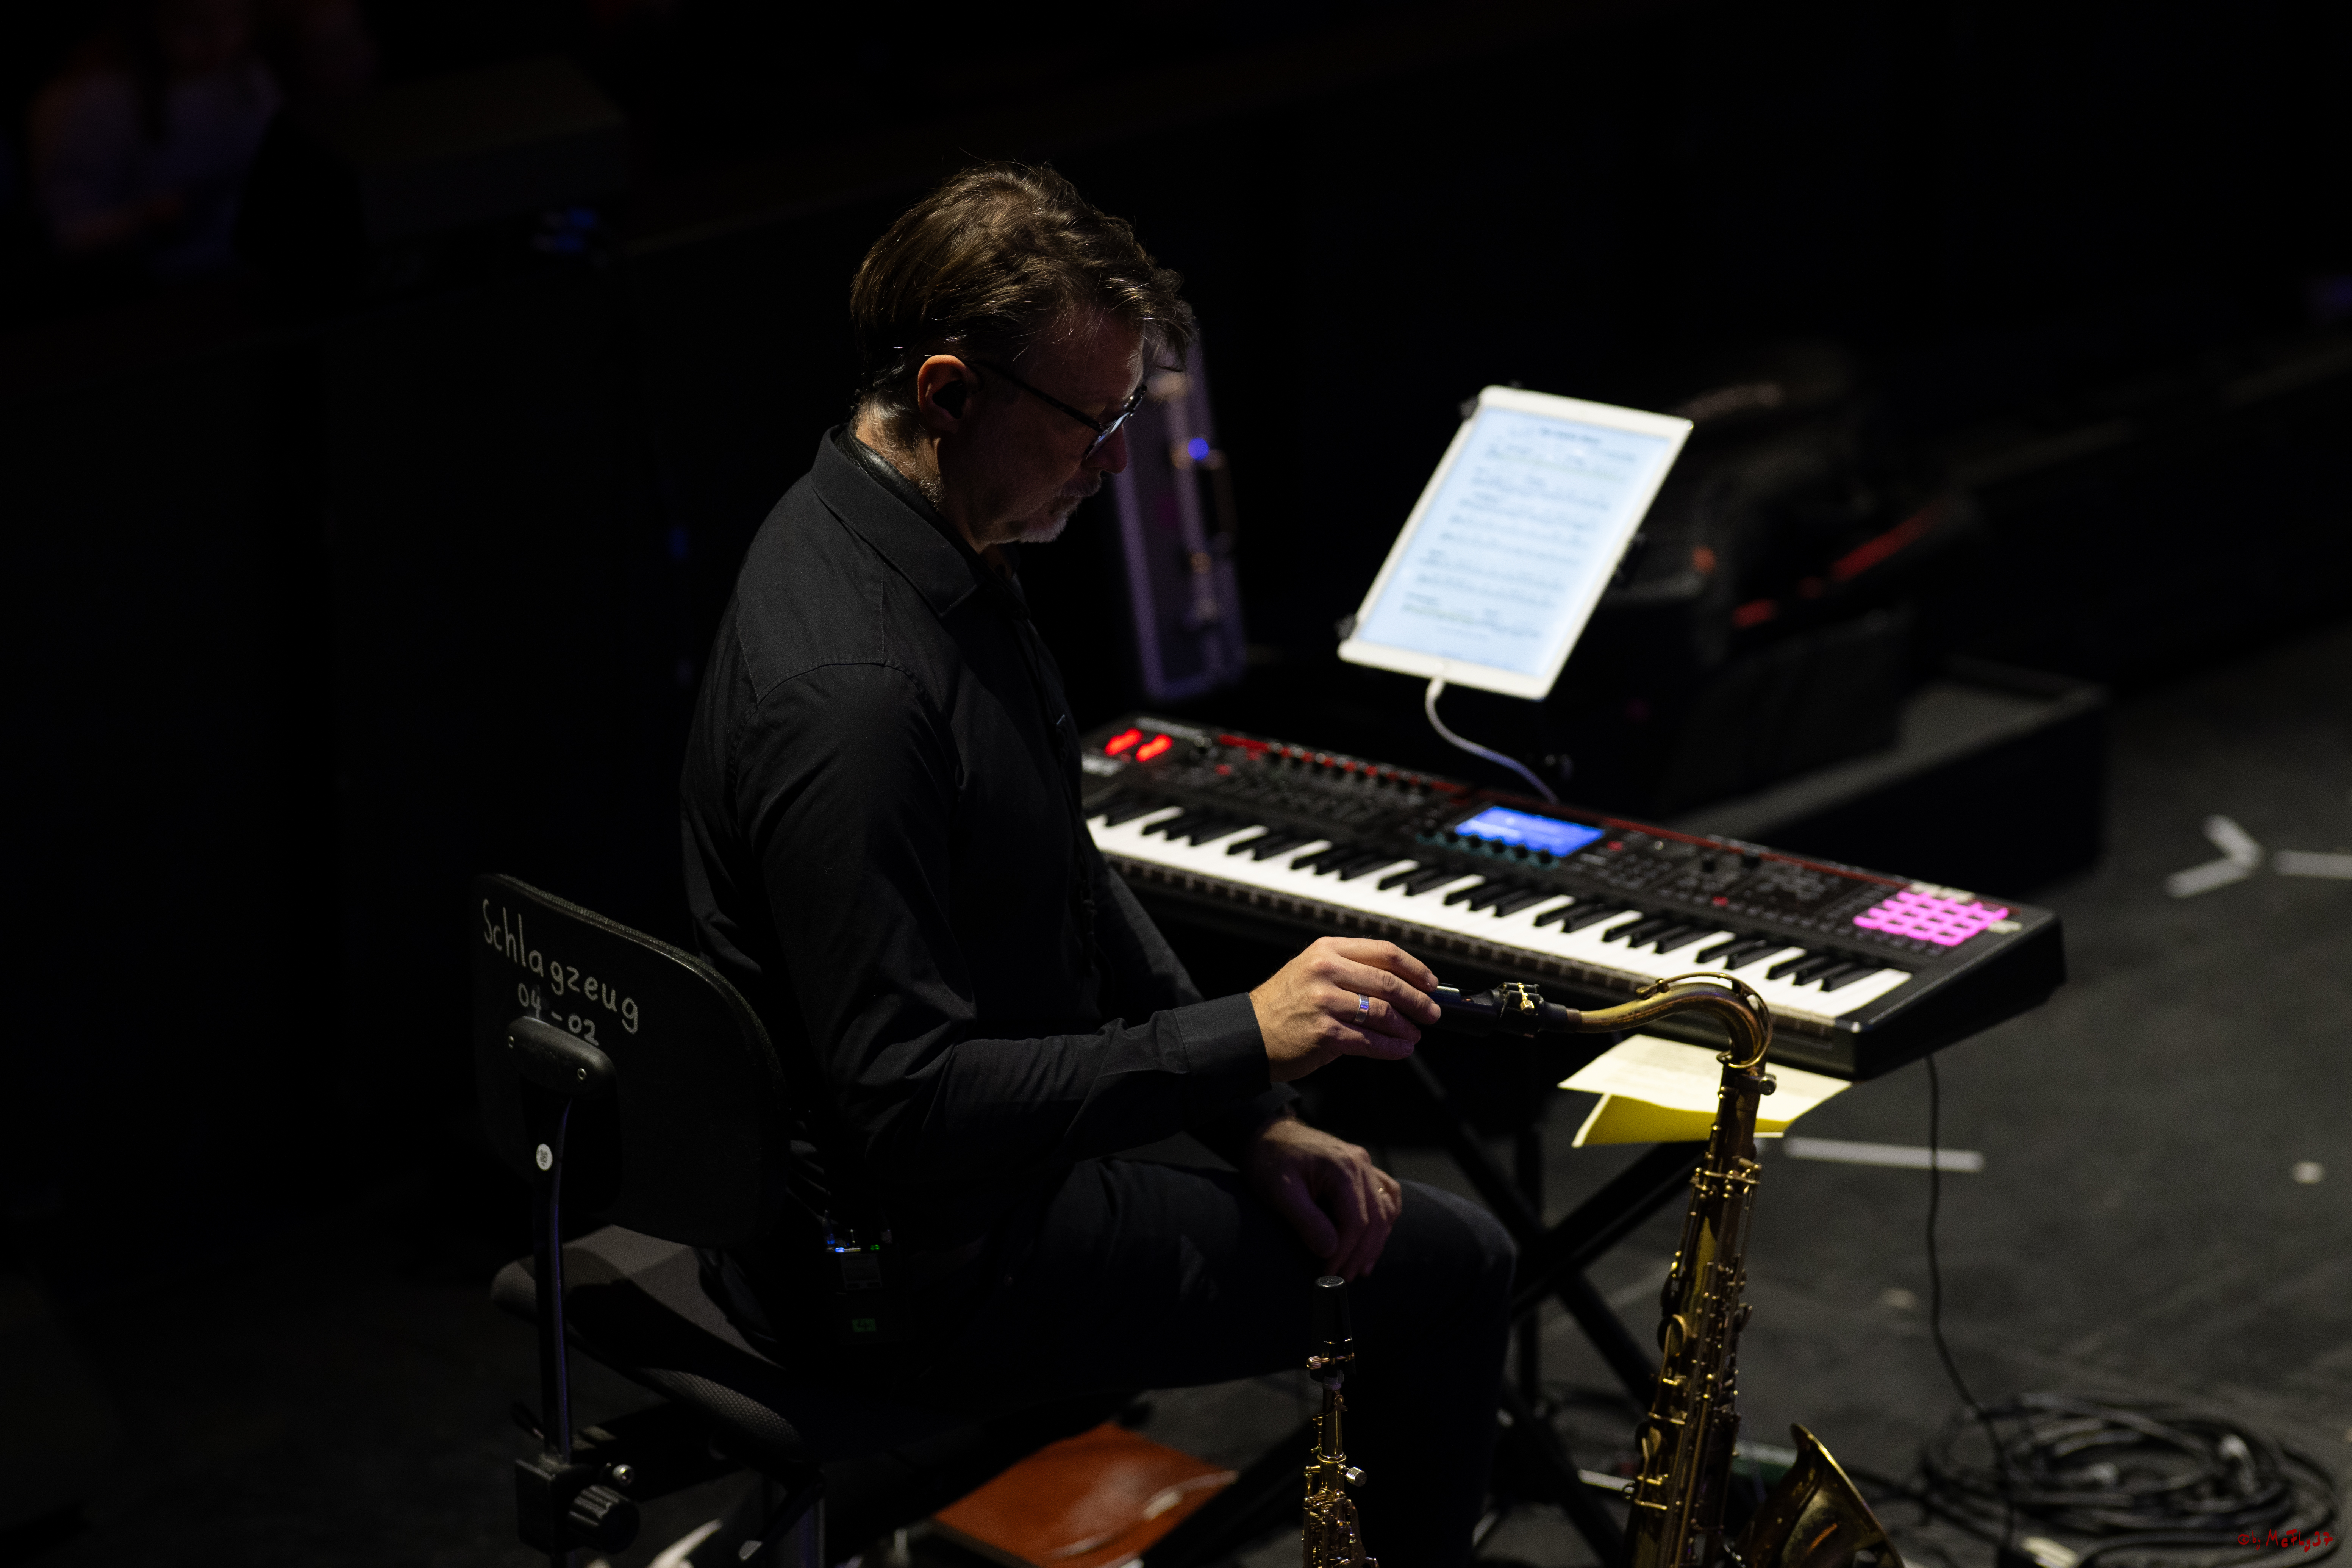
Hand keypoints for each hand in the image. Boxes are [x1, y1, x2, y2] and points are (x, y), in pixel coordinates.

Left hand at [1243, 1114, 1402, 1278]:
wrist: (1267, 1133)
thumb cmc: (1269, 1160)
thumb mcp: (1278, 1191)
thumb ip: (1305, 1220)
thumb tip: (1329, 1251)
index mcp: (1342, 1167)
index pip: (1356, 1221)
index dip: (1344, 1253)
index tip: (1328, 1276)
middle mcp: (1361, 1163)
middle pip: (1375, 1218)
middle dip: (1360, 1254)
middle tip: (1342, 1281)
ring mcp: (1365, 1164)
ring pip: (1386, 1209)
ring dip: (1376, 1242)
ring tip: (1360, 1268)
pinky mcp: (1362, 1168)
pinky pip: (1387, 1194)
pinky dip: (1384, 1219)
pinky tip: (1375, 1238)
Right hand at [1250, 937, 1440, 1083]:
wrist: (1250, 1034)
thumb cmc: (1285, 1004)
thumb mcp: (1313, 970)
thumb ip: (1351, 970)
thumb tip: (1403, 984)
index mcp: (1327, 950)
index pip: (1385, 952)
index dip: (1415, 968)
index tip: (1430, 983)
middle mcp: (1326, 971)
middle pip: (1389, 983)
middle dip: (1418, 1000)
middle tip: (1431, 1012)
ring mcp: (1325, 1002)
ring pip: (1383, 1013)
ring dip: (1405, 1027)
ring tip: (1413, 1034)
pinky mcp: (1325, 1033)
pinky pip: (1370, 1042)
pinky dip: (1391, 1047)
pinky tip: (1401, 1050)